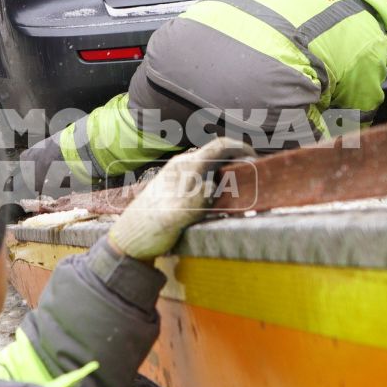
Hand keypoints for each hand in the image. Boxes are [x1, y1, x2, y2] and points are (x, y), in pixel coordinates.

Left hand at [107, 137, 253, 260]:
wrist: (128, 241)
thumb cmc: (148, 229)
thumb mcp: (173, 217)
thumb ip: (194, 201)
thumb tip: (213, 186)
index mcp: (185, 167)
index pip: (219, 145)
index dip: (242, 148)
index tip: (258, 160)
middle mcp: (183, 167)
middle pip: (219, 154)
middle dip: (240, 162)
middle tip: (255, 180)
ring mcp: (181, 177)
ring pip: (213, 167)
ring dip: (231, 175)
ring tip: (243, 192)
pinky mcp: (179, 190)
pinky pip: (206, 180)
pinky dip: (220, 186)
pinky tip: (223, 202)